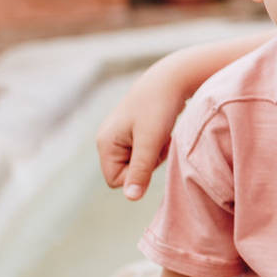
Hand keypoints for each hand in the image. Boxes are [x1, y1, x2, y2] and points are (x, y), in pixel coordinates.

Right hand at [96, 68, 183, 199]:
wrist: (171, 79)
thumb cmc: (159, 108)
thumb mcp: (151, 142)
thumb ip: (141, 170)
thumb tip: (131, 198)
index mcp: (105, 143)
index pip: (116, 181)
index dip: (137, 174)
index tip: (151, 153)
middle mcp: (107, 140)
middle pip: (128, 173)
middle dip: (147, 163)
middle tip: (158, 141)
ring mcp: (119, 135)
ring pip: (139, 163)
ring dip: (154, 154)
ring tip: (161, 133)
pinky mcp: (132, 131)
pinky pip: (145, 152)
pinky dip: (157, 145)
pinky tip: (162, 130)